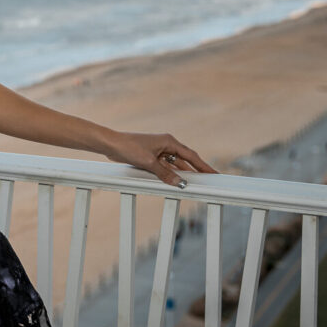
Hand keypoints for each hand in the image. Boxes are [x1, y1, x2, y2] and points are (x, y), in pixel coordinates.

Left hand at [103, 130, 218, 187]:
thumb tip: (180, 183)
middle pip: (185, 160)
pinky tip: (176, 181)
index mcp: (169, 141)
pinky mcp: (151, 157)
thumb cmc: (129, 147)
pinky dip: (171, 174)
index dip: (204, 166)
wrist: (111, 144)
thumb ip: (165, 174)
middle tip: (209, 180)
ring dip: (183, 173)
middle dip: (196, 170)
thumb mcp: (149, 162)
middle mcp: (166, 145)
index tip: (214, 173)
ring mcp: (158, 151)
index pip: (191, 156)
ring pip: (175, 165)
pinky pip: (166, 167)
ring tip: (195, 184)